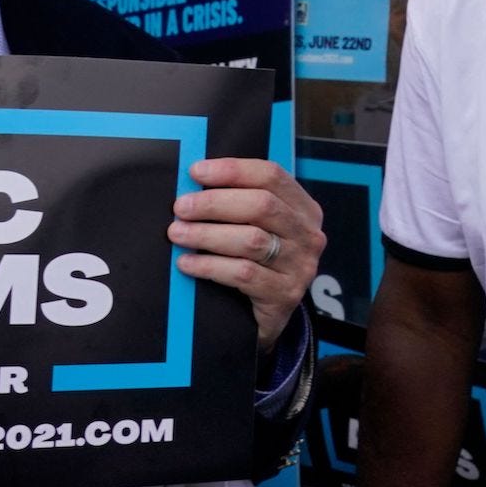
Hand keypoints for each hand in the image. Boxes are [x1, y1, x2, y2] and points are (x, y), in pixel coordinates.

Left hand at [168, 158, 326, 355]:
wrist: (267, 316)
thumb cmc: (257, 263)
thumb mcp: (260, 228)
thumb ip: (240, 206)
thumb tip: (194, 182)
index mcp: (304, 209)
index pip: (272, 176)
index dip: (233, 170)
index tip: (196, 172)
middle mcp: (308, 235)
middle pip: (262, 206)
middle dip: (215, 203)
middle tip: (181, 208)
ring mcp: (300, 266)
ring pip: (252, 240)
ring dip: (207, 234)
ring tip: (177, 234)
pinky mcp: (285, 294)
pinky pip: (243, 274)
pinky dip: (210, 266)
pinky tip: (187, 263)